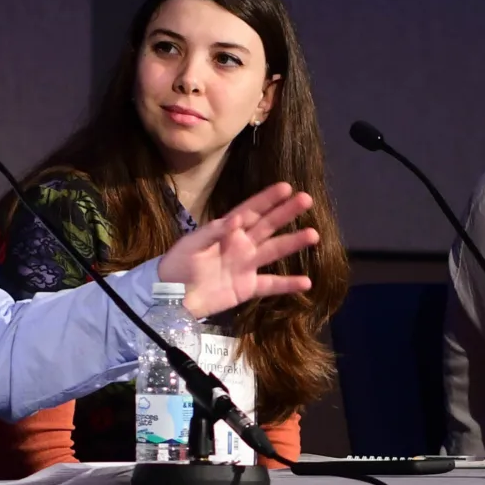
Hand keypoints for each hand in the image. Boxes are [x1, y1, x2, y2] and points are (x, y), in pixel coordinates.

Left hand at [156, 182, 319, 317]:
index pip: (250, 210)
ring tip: (314, 234)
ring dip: (293, 242)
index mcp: (226, 230)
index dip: (267, 199)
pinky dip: (288, 285)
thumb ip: (213, 231)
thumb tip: (237, 219)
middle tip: (307, 199)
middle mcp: (240, 244)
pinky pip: (271, 285)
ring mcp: (246, 266)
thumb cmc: (177, 265)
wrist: (171, 297)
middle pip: (267, 226)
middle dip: (286, 212)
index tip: (286, 187)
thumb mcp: (191, 244)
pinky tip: (307, 282)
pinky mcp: (247, 287)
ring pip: (274, 251)